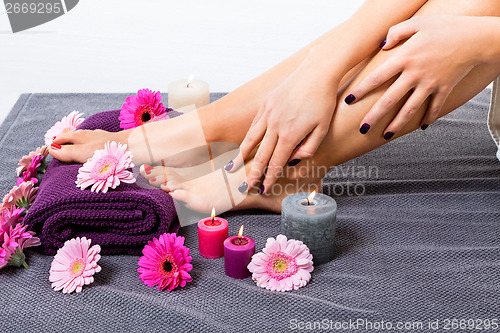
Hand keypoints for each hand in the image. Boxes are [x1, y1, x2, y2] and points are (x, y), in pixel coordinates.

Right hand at [228, 64, 337, 193]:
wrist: (317, 72)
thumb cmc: (323, 101)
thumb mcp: (323, 128)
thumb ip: (309, 148)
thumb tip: (294, 160)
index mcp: (291, 134)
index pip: (276, 162)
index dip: (269, 178)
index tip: (263, 189)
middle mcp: (276, 125)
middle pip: (260, 155)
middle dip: (252, 173)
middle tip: (243, 187)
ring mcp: (268, 113)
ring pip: (251, 140)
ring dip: (241, 157)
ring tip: (232, 168)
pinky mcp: (266, 103)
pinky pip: (254, 125)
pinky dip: (248, 137)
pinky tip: (243, 146)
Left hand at [347, 15, 484, 137]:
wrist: (476, 37)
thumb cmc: (446, 27)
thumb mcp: (418, 23)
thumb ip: (396, 32)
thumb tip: (382, 44)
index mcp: (405, 58)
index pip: (376, 77)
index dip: (361, 90)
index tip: (348, 101)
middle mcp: (414, 74)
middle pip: (389, 99)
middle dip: (374, 116)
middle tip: (362, 128)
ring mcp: (430, 84)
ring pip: (409, 109)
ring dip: (396, 124)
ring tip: (385, 135)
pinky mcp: (444, 89)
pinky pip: (434, 107)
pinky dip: (428, 118)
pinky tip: (421, 127)